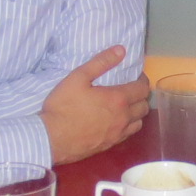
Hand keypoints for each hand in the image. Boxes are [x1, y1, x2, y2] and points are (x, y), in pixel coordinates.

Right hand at [41, 46, 149, 164]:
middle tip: (131, 89)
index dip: (142, 80)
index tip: (136, 76)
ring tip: (127, 106)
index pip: (142, 88)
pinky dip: (129, 125)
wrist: (51, 139)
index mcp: (118, 99)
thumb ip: (101, 62)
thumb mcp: (78, 77)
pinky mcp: (110, 145)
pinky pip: (129, 134)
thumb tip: (121, 50)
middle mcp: (123, 117)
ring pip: (140, 122)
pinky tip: (118, 122)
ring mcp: (118, 133)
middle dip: (141, 95)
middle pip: (144, 106)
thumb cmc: (63, 106)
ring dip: (137, 112)